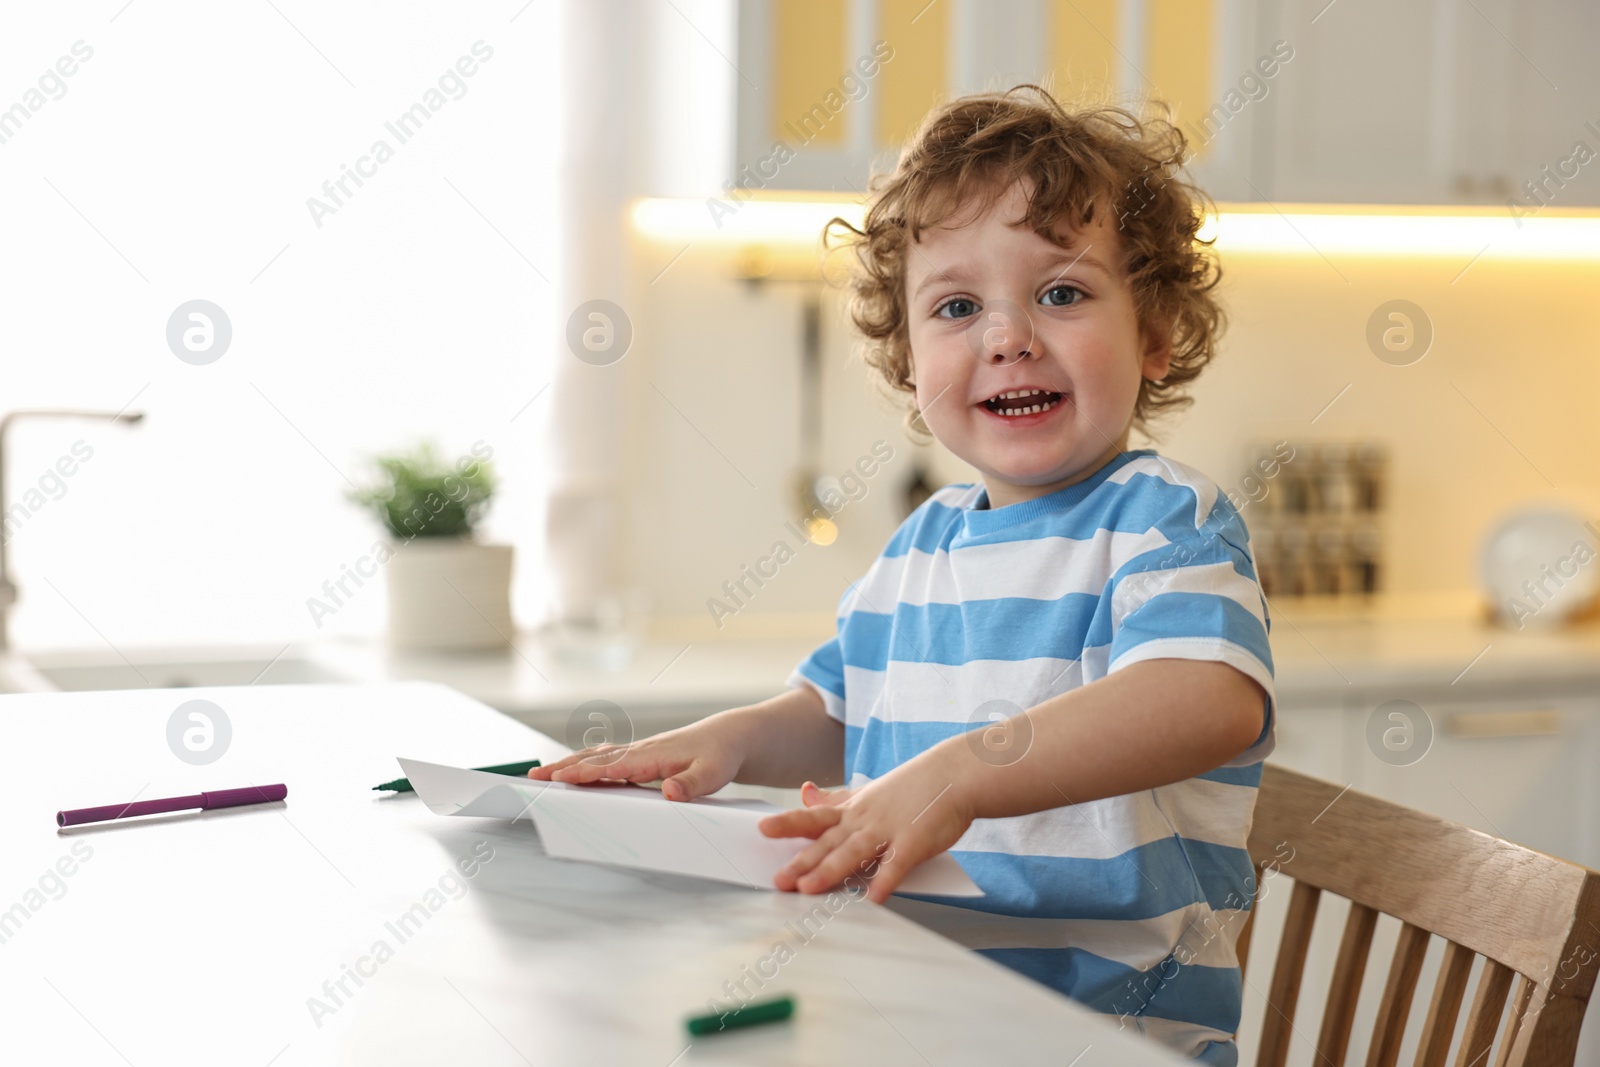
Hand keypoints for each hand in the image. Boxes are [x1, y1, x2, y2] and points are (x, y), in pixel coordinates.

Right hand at [527, 718, 743, 800]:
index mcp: (653, 755)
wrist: (730, 737)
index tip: (559, 779)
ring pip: (597, 756)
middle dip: (564, 767)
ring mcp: (638, 752)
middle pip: (595, 758)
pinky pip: (606, 759)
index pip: (613, 765)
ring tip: (543, 775)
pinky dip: (585, 763)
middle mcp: (641, 751)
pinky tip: (574, 773)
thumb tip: (670, 791)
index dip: (585, 773)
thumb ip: (692, 783)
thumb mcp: (715, 773)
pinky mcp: (640, 757)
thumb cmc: (720, 755)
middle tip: (534, 777)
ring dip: (570, 764)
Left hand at [756, 748, 972, 903]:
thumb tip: (804, 793)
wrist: (955, 774)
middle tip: (777, 880)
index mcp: (854, 809)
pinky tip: (873, 899)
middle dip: (802, 862)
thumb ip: (836, 797)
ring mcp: (889, 829)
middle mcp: (866, 819)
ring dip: (830, 871)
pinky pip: (896, 865)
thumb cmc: (913, 787)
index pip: (815, 817)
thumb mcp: (868, 790)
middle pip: (828, 841)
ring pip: (854, 852)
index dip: (788, 823)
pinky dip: (885, 881)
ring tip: (808, 889)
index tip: (761, 829)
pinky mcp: (915, 842)